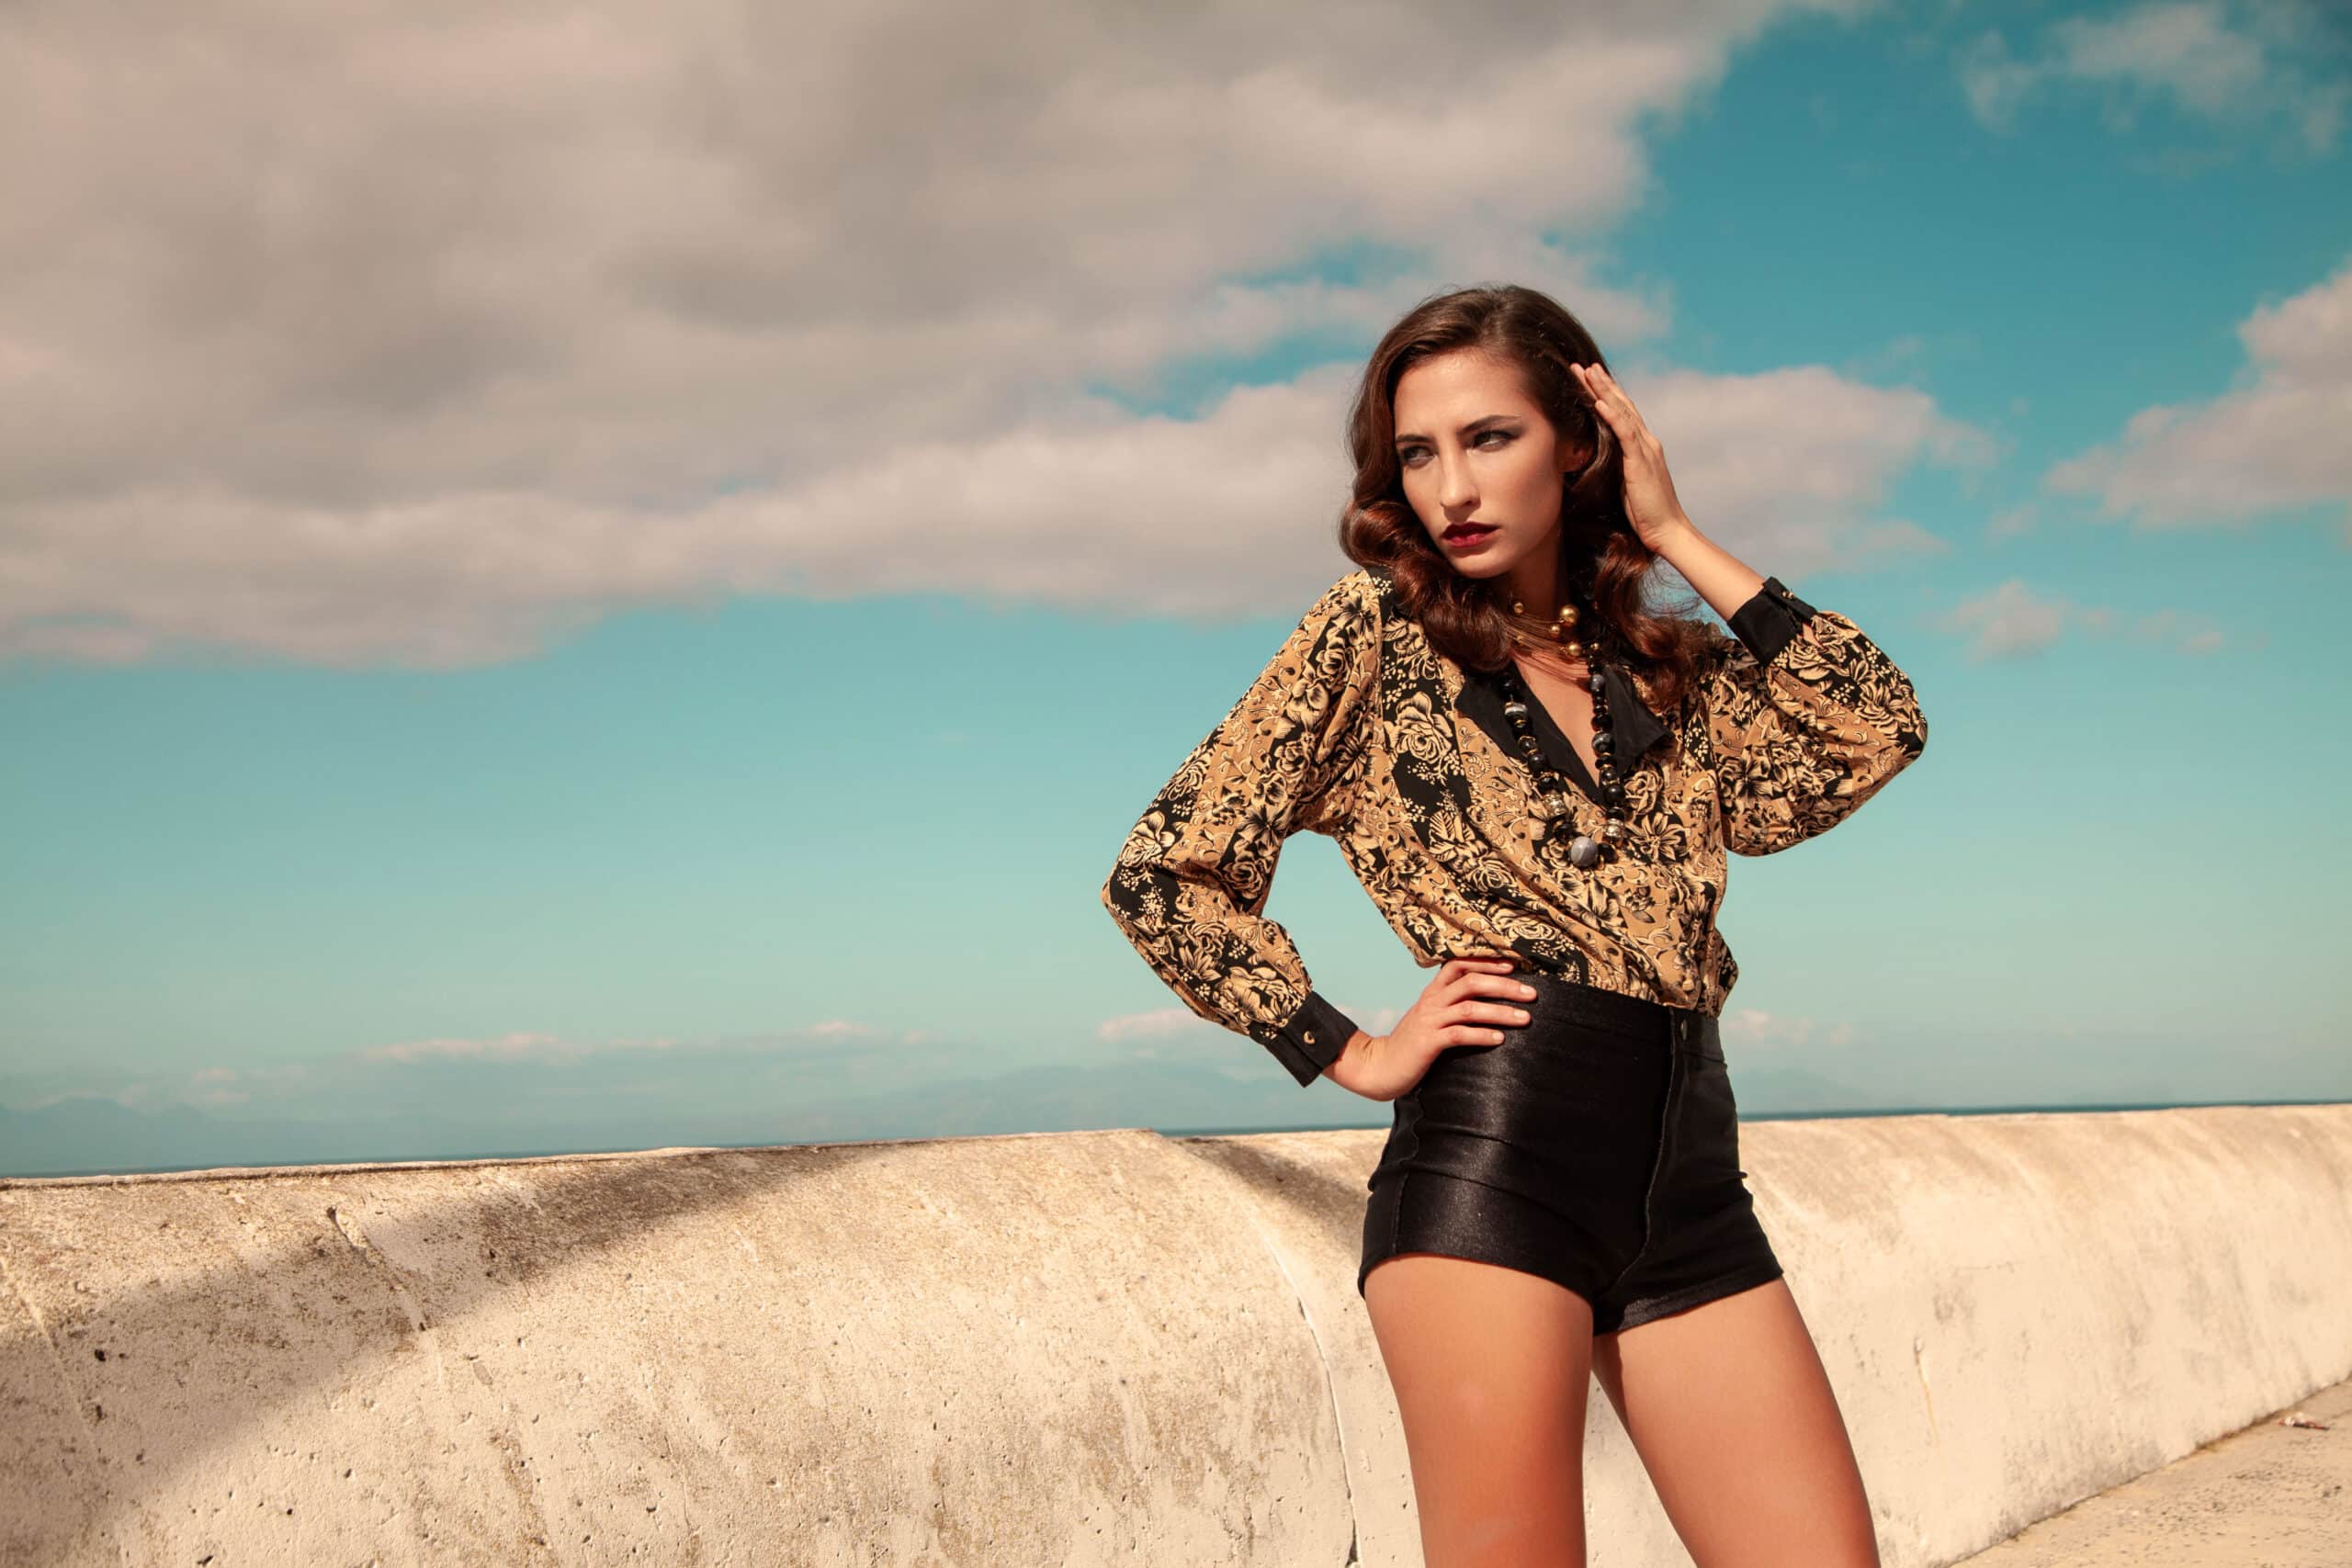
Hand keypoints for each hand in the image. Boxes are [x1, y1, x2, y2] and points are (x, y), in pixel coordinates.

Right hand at [1329, 957, 1537, 1101]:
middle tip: (1532, 994)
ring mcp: (1429, 1021)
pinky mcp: (1428, 1042)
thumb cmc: (1412, 1044)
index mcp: (1432, 992)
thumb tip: (1486, 1001)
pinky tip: (1500, 1039)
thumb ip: (1451, 1006)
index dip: (1486, 962)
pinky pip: (1459, 1034)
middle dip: (1505, 986)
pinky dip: (1482, 1035)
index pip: (1459, 964)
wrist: (1380, 1067)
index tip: (1513, 965)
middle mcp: (1431, 1001)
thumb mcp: (1430, 1018)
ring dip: (1501, 1012)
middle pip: (1471, 982)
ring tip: (1525, 1018)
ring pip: (1469, 1008)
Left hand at [1572, 361, 1694, 555]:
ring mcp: (1646, 450)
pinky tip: (1599, 402)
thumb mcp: (1626, 484)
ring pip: (1622, 413)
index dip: (1606, 396)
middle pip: (1622, 406)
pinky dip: (1612, 416)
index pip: (1622, 415)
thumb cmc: (1646, 513)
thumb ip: (1617, 466)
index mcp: (1643, 447)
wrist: (1667, 530)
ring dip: (1604, 392)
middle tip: (1583, 366)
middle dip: (1602, 385)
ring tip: (1587, 373)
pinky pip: (1625, 433)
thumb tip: (1598, 459)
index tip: (1588, 381)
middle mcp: (1647, 442)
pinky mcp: (1641, 462)